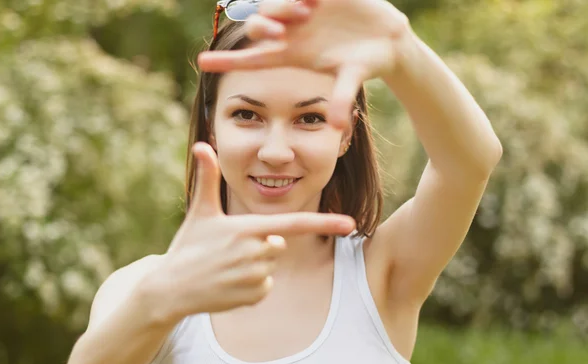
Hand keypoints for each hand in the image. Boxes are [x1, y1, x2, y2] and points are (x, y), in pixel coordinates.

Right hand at [142, 142, 354, 321]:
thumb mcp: (200, 211)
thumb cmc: (188, 246)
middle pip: (278, 244)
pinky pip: (266, 286)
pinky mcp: (254, 297)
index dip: (324, 222)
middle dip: (260, 244)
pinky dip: (252, 285)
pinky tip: (229, 283)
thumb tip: (202, 144)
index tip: (350, 224)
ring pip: (271, 265)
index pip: (293, 224)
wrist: (170, 288)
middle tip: (229, 249)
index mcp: (248, 229)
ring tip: (226, 266)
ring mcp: (256, 277)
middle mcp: (256, 253)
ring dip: (256, 265)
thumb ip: (208, 177)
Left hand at [198, 0, 412, 129]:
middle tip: (280, 32)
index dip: (228, 62)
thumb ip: (342, 98)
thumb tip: (336, 127)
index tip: (201, 64)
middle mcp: (290, 31)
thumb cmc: (365, 64)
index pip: (254, 59)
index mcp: (292, 54)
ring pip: (273, 3)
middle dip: (261, 27)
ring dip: (282, 6)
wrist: (386, 38)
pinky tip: (313, 0)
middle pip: (259, 27)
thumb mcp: (352, 78)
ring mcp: (300, 10)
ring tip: (308, 10)